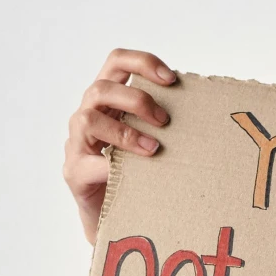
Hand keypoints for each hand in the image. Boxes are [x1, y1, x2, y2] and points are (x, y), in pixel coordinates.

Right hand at [64, 49, 174, 242]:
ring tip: (153, 148)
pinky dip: (114, 167)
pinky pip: (91, 163)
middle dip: (137, 101)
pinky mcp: (74, 171)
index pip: (117, 62)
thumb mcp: (148, 135)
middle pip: (101, 88)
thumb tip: (202, 106)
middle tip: (165, 121)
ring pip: (88, 120)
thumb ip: (159, 119)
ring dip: (125, 132)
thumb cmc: (135, 168)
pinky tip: (135, 175)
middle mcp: (86, 114)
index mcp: (106, 100)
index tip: (171, 79)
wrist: (113, 213)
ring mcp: (76, 142)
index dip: (143, 63)